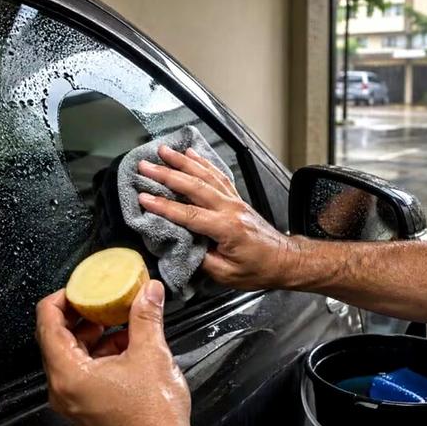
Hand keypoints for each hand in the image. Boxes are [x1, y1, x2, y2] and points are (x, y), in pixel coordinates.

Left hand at [35, 281, 189, 425]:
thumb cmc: (152, 417)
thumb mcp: (151, 354)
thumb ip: (146, 316)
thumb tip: (148, 291)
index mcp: (69, 374)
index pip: (47, 322)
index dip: (62, 297)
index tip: (80, 285)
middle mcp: (64, 388)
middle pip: (57, 337)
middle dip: (81, 313)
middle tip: (100, 296)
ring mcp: (74, 398)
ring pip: (72, 353)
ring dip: (93, 331)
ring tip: (118, 318)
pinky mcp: (87, 404)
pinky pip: (84, 368)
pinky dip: (100, 350)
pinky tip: (125, 342)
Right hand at [136, 146, 299, 289]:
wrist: (283, 260)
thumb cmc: (259, 269)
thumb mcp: (226, 274)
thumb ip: (201, 259)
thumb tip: (180, 245)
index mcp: (227, 228)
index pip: (189, 214)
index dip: (164, 206)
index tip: (144, 198)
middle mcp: (230, 209)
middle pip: (194, 186)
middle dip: (167, 173)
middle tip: (146, 165)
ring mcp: (234, 200)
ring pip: (205, 175)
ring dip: (182, 161)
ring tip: (164, 151)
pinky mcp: (236, 198)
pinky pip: (217, 175)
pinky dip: (203, 162)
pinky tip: (191, 154)